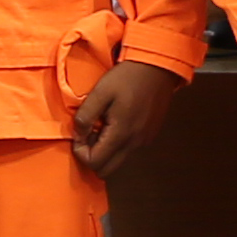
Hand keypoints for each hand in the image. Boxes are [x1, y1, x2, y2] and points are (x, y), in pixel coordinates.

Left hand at [67, 61, 186, 175]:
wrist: (158, 66)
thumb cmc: (128, 77)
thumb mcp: (101, 92)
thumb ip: (86, 116)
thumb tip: (79, 134)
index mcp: (122, 134)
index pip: (95, 163)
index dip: (80, 151)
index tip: (80, 132)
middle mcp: (135, 143)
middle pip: (106, 170)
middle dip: (92, 156)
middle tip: (89, 132)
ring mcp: (144, 140)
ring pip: (118, 160)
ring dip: (105, 150)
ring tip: (102, 124)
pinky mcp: (149, 135)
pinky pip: (128, 149)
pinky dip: (117, 143)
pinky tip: (115, 121)